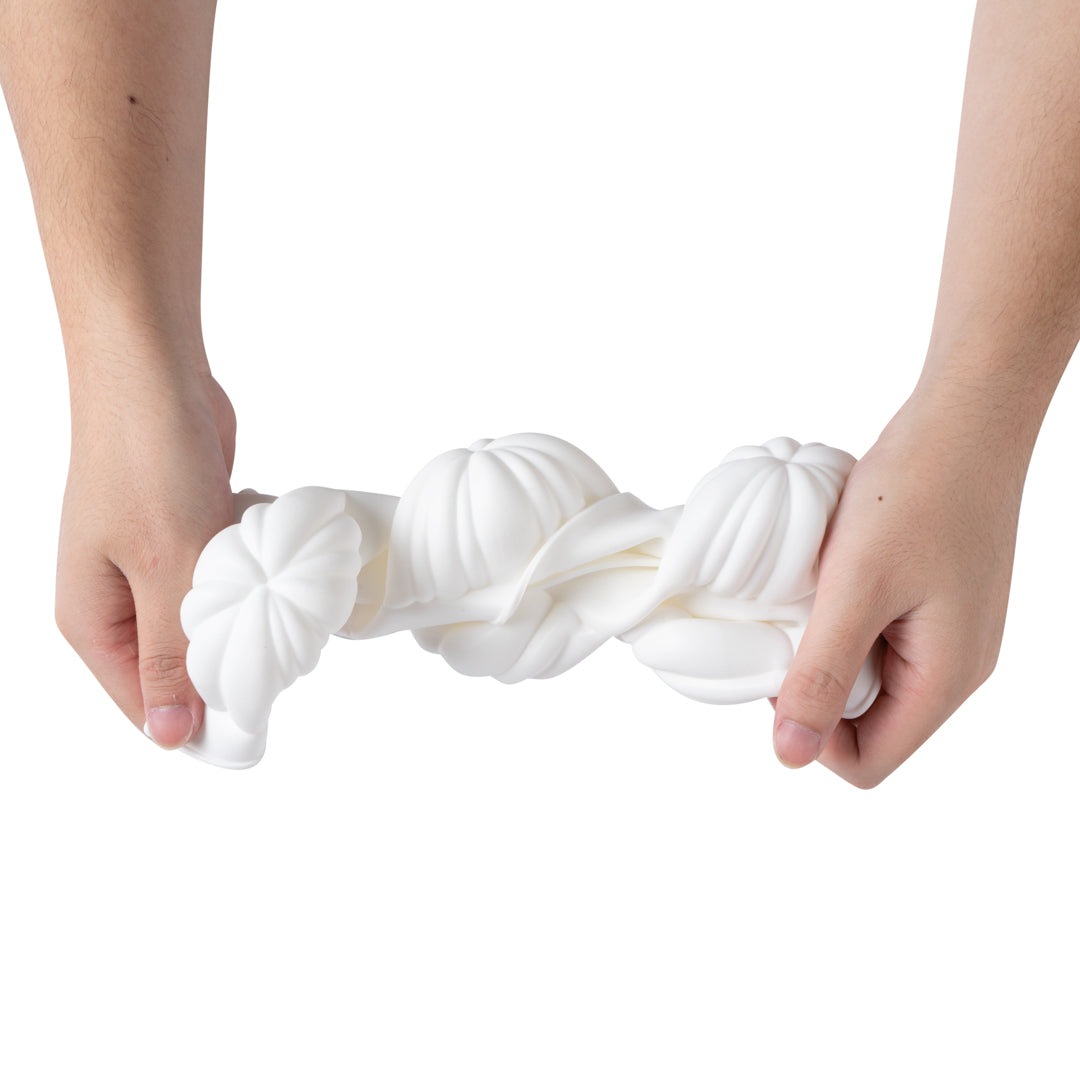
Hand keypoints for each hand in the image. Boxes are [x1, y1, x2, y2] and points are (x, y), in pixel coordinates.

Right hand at [55, 348, 235, 749]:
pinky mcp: (185, 537)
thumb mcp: (164, 568)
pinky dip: (247, 571)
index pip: (143, 704)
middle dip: (229, 657)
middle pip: (180, 664)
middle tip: (277, 644)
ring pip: (209, 619)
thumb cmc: (145, 463)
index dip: (198, 721)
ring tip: (271, 592)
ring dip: (244, 610)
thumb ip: (172, 652)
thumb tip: (169, 733)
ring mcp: (152, 566)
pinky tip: (262, 550)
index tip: (259, 721)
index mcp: (94, 621)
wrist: (153, 374)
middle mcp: (118, 601)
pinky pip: (223, 578)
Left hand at [771, 387, 1026, 786]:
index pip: (868, 761)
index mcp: (945, 679)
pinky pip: (879, 639)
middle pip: (867, 724)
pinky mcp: (935, 604)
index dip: (811, 733)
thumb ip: (821, 674)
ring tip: (810, 597)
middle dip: (816, 687)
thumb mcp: (855, 590)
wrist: (963, 420)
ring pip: (868, 679)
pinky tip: (828, 579)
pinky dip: (844, 619)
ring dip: (827, 649)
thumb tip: (790, 755)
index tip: (782, 669)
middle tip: (789, 626)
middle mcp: (954, 668)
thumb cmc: (917, 495)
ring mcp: (948, 635)